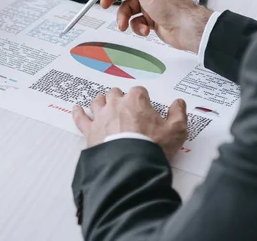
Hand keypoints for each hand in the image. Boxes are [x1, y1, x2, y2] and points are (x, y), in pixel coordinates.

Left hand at [72, 87, 187, 158]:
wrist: (130, 165)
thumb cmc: (152, 146)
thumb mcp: (176, 130)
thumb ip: (178, 114)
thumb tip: (178, 103)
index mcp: (136, 100)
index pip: (139, 91)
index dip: (142, 98)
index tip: (145, 106)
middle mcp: (116, 104)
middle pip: (116, 93)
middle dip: (120, 98)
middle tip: (125, 107)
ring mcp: (101, 116)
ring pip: (98, 101)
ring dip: (102, 102)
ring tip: (104, 104)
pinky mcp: (90, 130)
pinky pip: (81, 118)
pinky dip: (79, 113)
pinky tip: (77, 109)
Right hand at [91, 0, 212, 52]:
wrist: (187, 29)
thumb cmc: (173, 5)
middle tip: (103, 4)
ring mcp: (151, 2)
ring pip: (127, 8)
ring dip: (124, 17)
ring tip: (124, 24)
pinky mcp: (152, 17)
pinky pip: (135, 20)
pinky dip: (136, 26)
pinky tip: (143, 29)